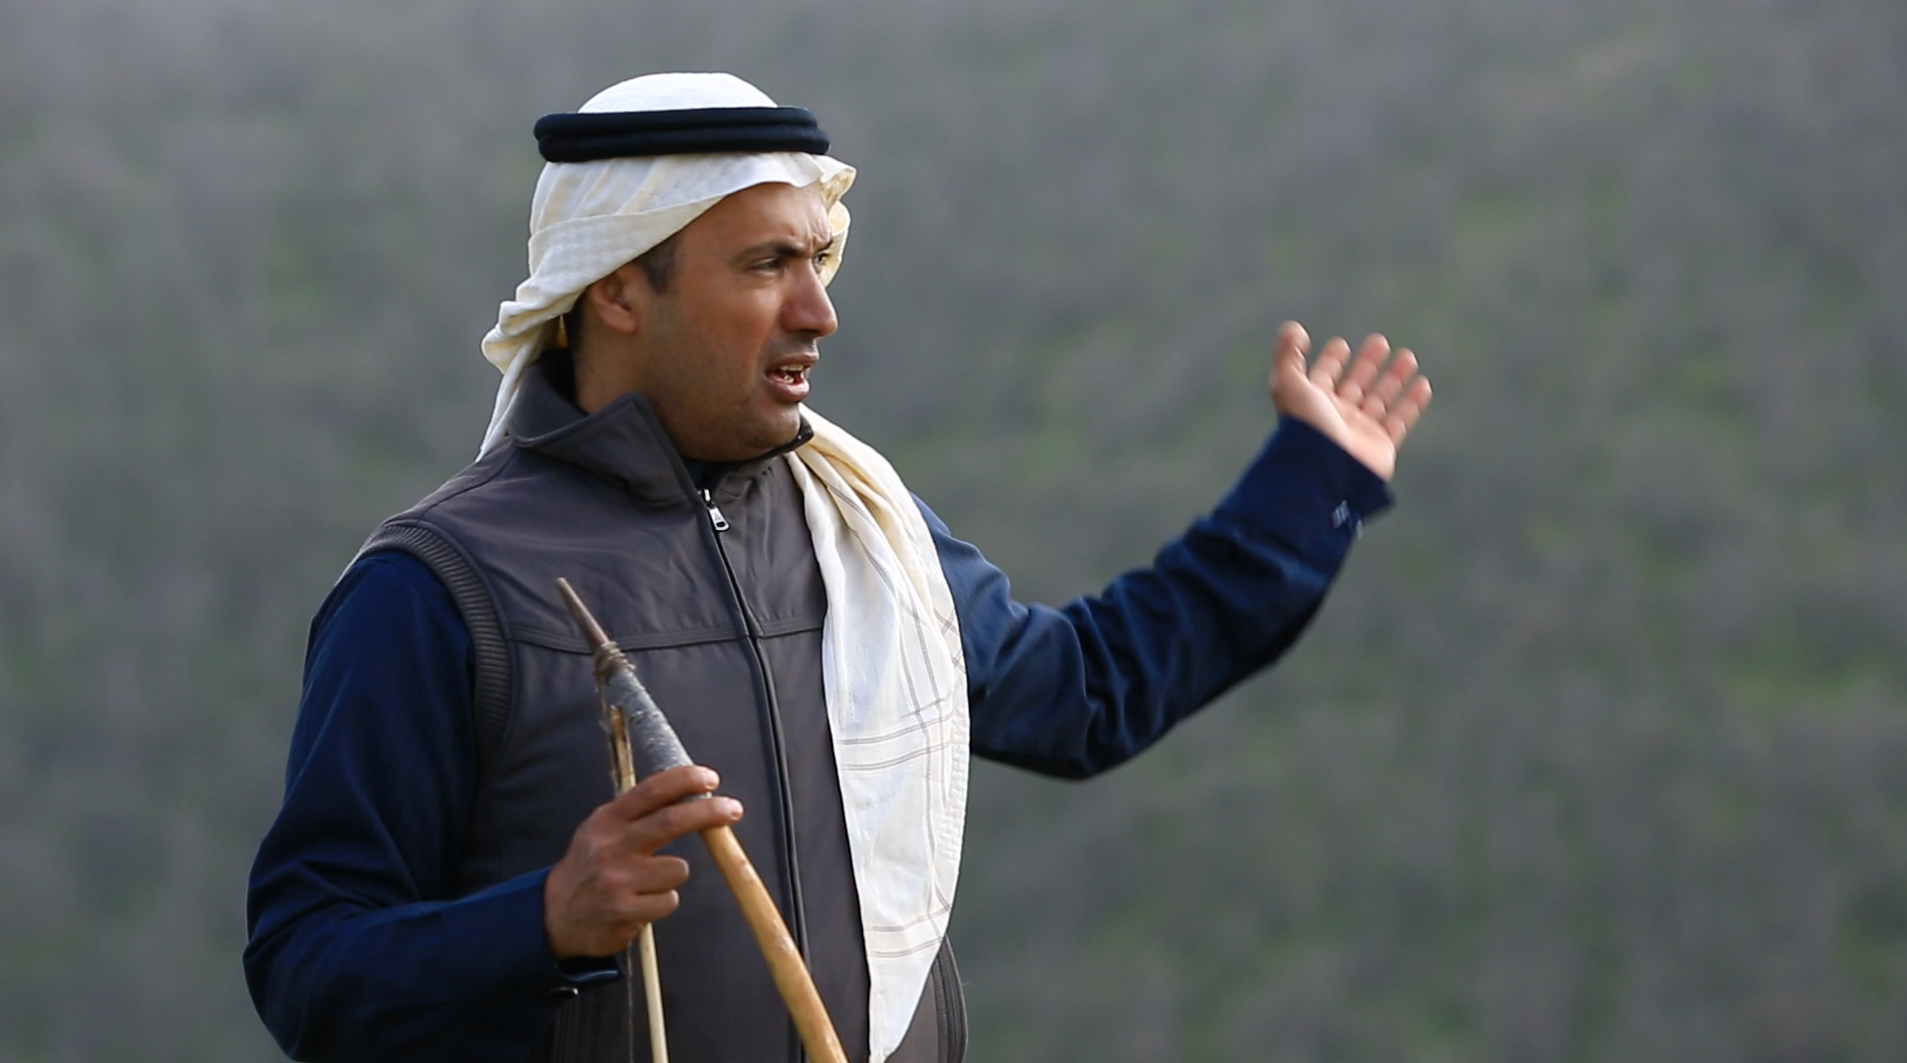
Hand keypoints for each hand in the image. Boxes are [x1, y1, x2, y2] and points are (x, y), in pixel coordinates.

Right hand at [542, 764, 743, 958]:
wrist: (555, 916)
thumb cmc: (590, 868)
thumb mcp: (602, 831)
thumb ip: (638, 814)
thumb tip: (689, 794)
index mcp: (607, 820)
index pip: (650, 790)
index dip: (684, 780)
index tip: (710, 778)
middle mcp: (610, 846)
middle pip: (670, 821)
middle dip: (708, 812)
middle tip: (732, 808)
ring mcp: (617, 880)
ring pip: (678, 870)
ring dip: (673, 876)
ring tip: (647, 883)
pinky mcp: (625, 911)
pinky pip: (669, 901)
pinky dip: (663, 902)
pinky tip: (640, 903)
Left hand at [1269, 321, 1431, 481]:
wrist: (1324, 469)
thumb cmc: (1305, 426)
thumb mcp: (1289, 385)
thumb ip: (1288, 355)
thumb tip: (1292, 328)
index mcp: (1312, 404)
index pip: (1323, 378)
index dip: (1330, 361)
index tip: (1341, 345)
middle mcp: (1335, 418)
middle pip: (1354, 385)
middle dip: (1366, 364)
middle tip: (1380, 342)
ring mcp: (1359, 432)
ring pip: (1380, 399)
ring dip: (1393, 378)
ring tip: (1407, 356)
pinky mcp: (1380, 447)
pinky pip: (1400, 422)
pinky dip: (1412, 404)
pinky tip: (1423, 385)